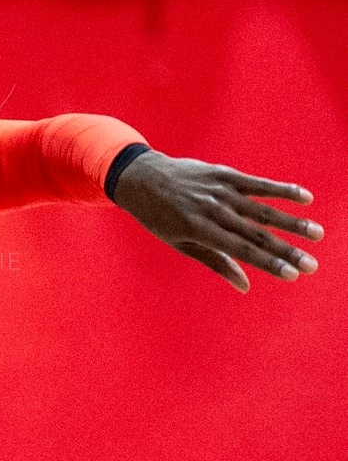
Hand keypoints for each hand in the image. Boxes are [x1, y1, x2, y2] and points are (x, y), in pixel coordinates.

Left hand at [112, 151, 322, 292]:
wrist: (142, 178)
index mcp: (200, 230)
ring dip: (293, 222)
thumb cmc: (160, 217)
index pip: (242, 251)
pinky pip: (257, 184)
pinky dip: (282, 190)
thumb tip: (245, 286)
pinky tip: (305, 197)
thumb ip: (216, 262)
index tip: (292, 275)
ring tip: (317, 234)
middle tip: (312, 265)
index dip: (269, 264)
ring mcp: (220, 190)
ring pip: (263, 209)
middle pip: (257, 233)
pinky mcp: (224, 174)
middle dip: (287, 250)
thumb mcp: (180, 244)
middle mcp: (213, 210)